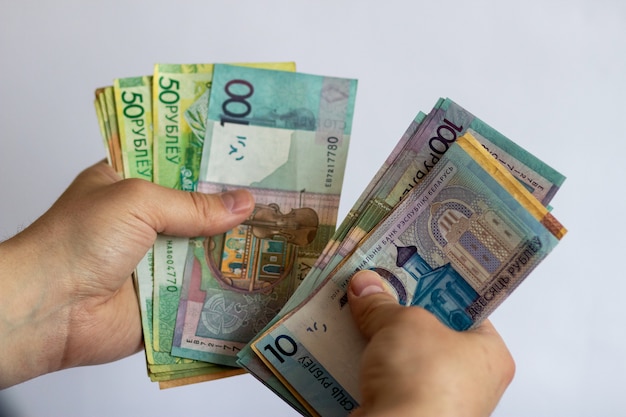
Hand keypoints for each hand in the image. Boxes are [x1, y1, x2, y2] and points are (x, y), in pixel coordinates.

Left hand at [0, 161, 253, 387]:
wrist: (49, 311)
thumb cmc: (77, 242)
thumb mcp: (137, 202)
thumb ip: (193, 205)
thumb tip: (244, 204)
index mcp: (131, 185)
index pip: (181, 168)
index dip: (214, 166)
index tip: (253, 162)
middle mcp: (146, 222)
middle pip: (200, 212)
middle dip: (234, 210)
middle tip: (278, 201)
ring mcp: (157, 261)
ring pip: (206, 251)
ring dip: (234, 249)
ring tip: (282, 237)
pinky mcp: (166, 298)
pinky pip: (203, 289)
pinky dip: (226, 287)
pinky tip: (262, 277)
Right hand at [348, 269, 514, 416]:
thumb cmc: (423, 380)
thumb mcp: (403, 323)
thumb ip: (383, 303)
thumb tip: (364, 286)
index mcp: (490, 354)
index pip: (464, 310)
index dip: (434, 287)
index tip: (411, 271)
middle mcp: (470, 382)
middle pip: (430, 334)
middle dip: (399, 314)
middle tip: (379, 288)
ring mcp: (439, 403)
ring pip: (405, 360)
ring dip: (380, 342)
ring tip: (358, 313)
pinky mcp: (409, 415)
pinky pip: (387, 382)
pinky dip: (370, 368)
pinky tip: (350, 348)